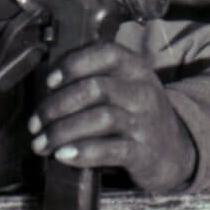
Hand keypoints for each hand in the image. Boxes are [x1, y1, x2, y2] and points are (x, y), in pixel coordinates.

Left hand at [27, 41, 196, 193]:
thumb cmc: (136, 115)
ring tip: (42, 144)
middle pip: (95, 89)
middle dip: (56, 106)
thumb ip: (94, 79)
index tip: (49, 81)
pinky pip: (110, 149)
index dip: (74, 64)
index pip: (106, 53)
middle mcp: (143, 91)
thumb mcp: (125, 87)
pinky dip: (83, 152)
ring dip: (63, 132)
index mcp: (135, 69)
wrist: (174, 151)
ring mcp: (146, 122)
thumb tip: (46, 88)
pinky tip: (64, 155)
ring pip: (100, 118)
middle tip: (35, 124)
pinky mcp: (145, 152)